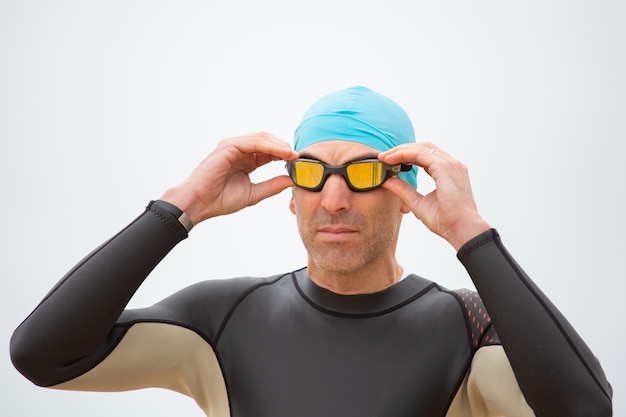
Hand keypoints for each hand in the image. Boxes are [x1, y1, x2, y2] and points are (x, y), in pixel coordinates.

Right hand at [160, 132, 297, 224]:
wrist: (199, 204)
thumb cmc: (220, 200)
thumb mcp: (254, 193)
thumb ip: (272, 186)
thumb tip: (292, 181)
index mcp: (246, 161)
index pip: (270, 153)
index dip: (286, 156)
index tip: (300, 164)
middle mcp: (240, 151)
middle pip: (268, 142)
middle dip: (285, 148)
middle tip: (299, 157)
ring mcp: (233, 146)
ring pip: (262, 139)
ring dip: (280, 145)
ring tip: (293, 154)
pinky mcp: (228, 146)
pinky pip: (253, 142)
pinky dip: (269, 146)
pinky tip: (281, 153)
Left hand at [378, 142, 489, 249]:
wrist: (462, 229)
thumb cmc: (446, 220)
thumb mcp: (418, 203)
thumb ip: (404, 190)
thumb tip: (388, 181)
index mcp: (448, 172)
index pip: (425, 155)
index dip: (406, 155)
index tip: (388, 160)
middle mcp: (451, 165)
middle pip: (423, 147)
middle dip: (402, 149)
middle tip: (383, 156)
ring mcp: (450, 164)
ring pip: (421, 147)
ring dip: (401, 150)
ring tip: (385, 157)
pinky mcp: (445, 168)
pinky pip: (421, 154)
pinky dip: (405, 154)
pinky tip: (392, 159)